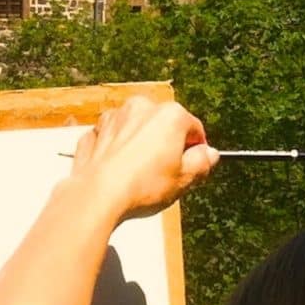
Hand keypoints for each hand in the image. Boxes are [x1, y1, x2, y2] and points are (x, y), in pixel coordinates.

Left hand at [65, 96, 215, 221]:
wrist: (97, 196)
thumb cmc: (141, 186)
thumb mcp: (184, 179)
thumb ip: (201, 163)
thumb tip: (208, 155)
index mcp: (170, 116)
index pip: (193, 128)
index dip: (196, 149)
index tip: (194, 164)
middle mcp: (142, 108)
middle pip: (164, 125)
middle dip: (167, 145)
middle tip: (167, 173)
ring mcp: (115, 117)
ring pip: (136, 129)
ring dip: (141, 145)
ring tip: (141, 175)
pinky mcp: (95, 131)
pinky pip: (114, 138)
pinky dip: (118, 150)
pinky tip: (120, 172)